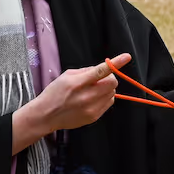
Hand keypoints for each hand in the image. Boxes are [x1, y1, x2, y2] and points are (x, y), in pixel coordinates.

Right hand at [12, 53, 131, 152]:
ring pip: (112, 93)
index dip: (115, 63)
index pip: (101, 71)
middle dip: (109, 77)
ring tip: (93, 90)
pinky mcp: (94, 117)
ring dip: (107, 88)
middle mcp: (86, 96)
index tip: (126, 57)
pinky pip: (109, 103)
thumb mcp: (66, 75)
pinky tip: (93, 98)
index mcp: (78, 83)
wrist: (46, 115)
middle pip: (112, 82)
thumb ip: (86, 71)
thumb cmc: (55, 93)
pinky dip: (105, 97)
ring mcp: (91, 108)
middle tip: (98, 79)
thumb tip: (102, 69)